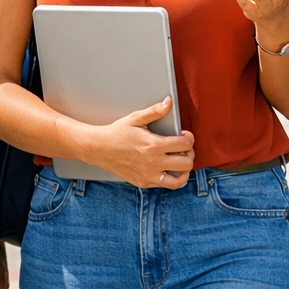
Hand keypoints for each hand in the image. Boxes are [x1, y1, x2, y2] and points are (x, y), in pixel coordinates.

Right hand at [79, 97, 194, 188]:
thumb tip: (169, 102)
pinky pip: (165, 185)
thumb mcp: (136, 118)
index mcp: (154, 145)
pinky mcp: (143, 183)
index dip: (189, 138)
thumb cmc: (116, 133)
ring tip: (180, 161)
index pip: (185, 144)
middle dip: (190, 154)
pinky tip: (169, 169)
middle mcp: (153, 163)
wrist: (98, 149)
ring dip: (184, 171)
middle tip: (184, 148)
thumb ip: (155, 111)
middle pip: (187, 163)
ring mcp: (148, 175)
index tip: (185, 135)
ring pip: (179, 180)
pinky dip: (172, 179)